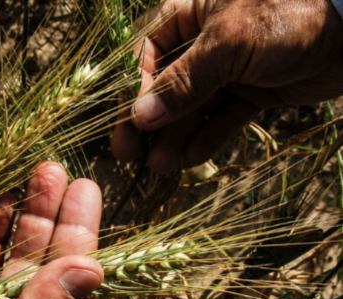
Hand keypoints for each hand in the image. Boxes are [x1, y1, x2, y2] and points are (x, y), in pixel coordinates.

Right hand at [112, 0, 342, 172]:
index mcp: (189, 14)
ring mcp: (228, 67)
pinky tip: (193, 159)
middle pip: (164, 85)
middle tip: (130, 155)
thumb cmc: (287, 17)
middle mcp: (203, 40)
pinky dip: (209, 136)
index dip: (133, 91)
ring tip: (162, 167)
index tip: (128, 124)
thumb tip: (140, 117)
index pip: (145, 54)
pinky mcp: (252, 89)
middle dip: (149, 122)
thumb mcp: (227, 45)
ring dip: (175, 136)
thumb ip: (182, 82)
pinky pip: (222, 116)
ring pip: (192, 105)